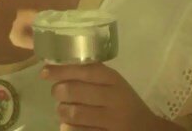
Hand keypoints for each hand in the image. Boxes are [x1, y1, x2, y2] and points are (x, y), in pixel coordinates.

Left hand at [41, 62, 163, 130]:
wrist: (146, 129)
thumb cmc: (124, 102)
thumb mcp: (113, 83)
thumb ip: (91, 73)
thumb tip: (56, 66)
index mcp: (114, 80)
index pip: (84, 70)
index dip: (61, 70)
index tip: (45, 72)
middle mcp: (114, 98)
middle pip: (74, 91)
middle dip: (59, 91)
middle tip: (57, 93)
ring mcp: (112, 121)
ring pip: (73, 113)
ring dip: (62, 111)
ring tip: (64, 110)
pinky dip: (68, 128)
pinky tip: (70, 125)